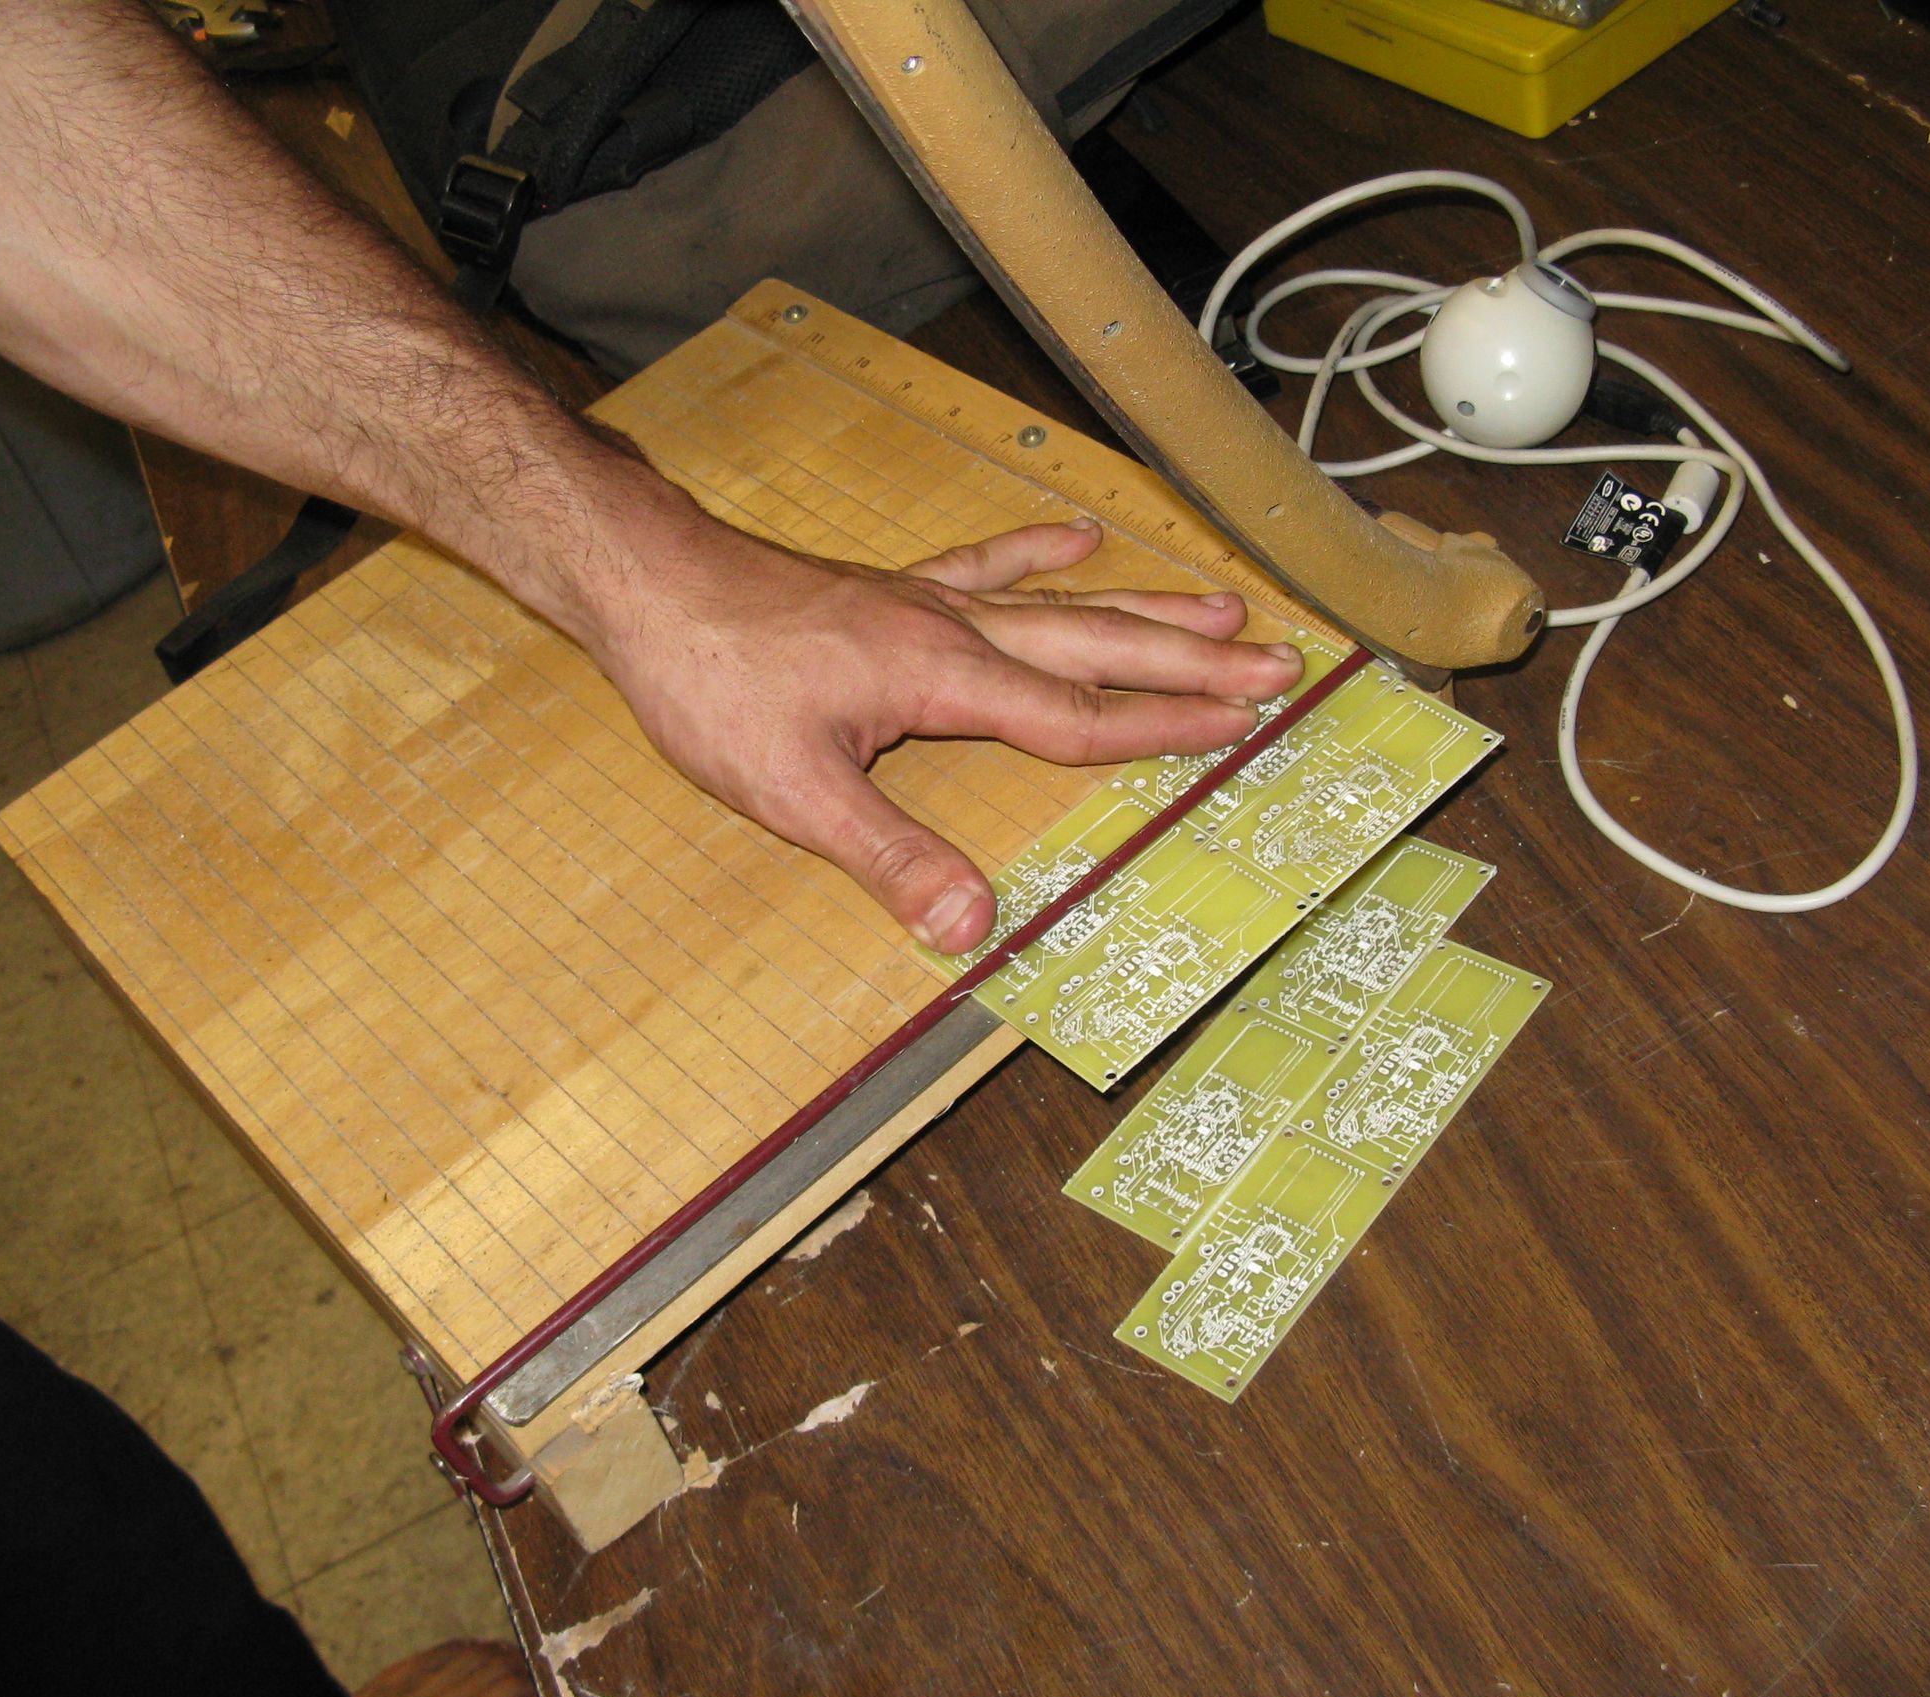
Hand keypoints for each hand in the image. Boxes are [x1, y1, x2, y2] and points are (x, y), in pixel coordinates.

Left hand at [586, 515, 1304, 953]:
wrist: (647, 582)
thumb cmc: (710, 683)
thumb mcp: (792, 792)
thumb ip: (890, 857)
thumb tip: (970, 928)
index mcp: (944, 679)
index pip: (1079, 718)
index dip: (1166, 727)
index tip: (1246, 728)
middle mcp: (954, 631)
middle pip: (1097, 648)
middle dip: (1192, 662)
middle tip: (1282, 663)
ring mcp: (925, 603)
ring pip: (1061, 605)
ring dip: (1146, 609)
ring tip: (1226, 607)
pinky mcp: (891, 592)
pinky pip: (984, 566)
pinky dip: (1037, 553)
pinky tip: (1079, 535)